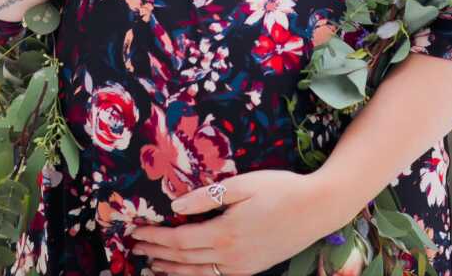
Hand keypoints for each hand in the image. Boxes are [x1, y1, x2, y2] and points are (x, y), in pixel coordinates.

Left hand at [128, 170, 324, 275]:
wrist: (317, 209)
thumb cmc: (280, 189)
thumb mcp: (243, 185)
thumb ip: (208, 196)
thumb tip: (175, 206)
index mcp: (225, 233)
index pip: (180, 241)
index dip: (155, 238)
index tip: (135, 232)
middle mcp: (231, 257)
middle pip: (185, 260)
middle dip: (157, 254)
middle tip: (134, 249)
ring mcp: (242, 267)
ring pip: (198, 275)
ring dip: (172, 270)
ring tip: (152, 265)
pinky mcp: (252, 269)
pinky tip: (187, 271)